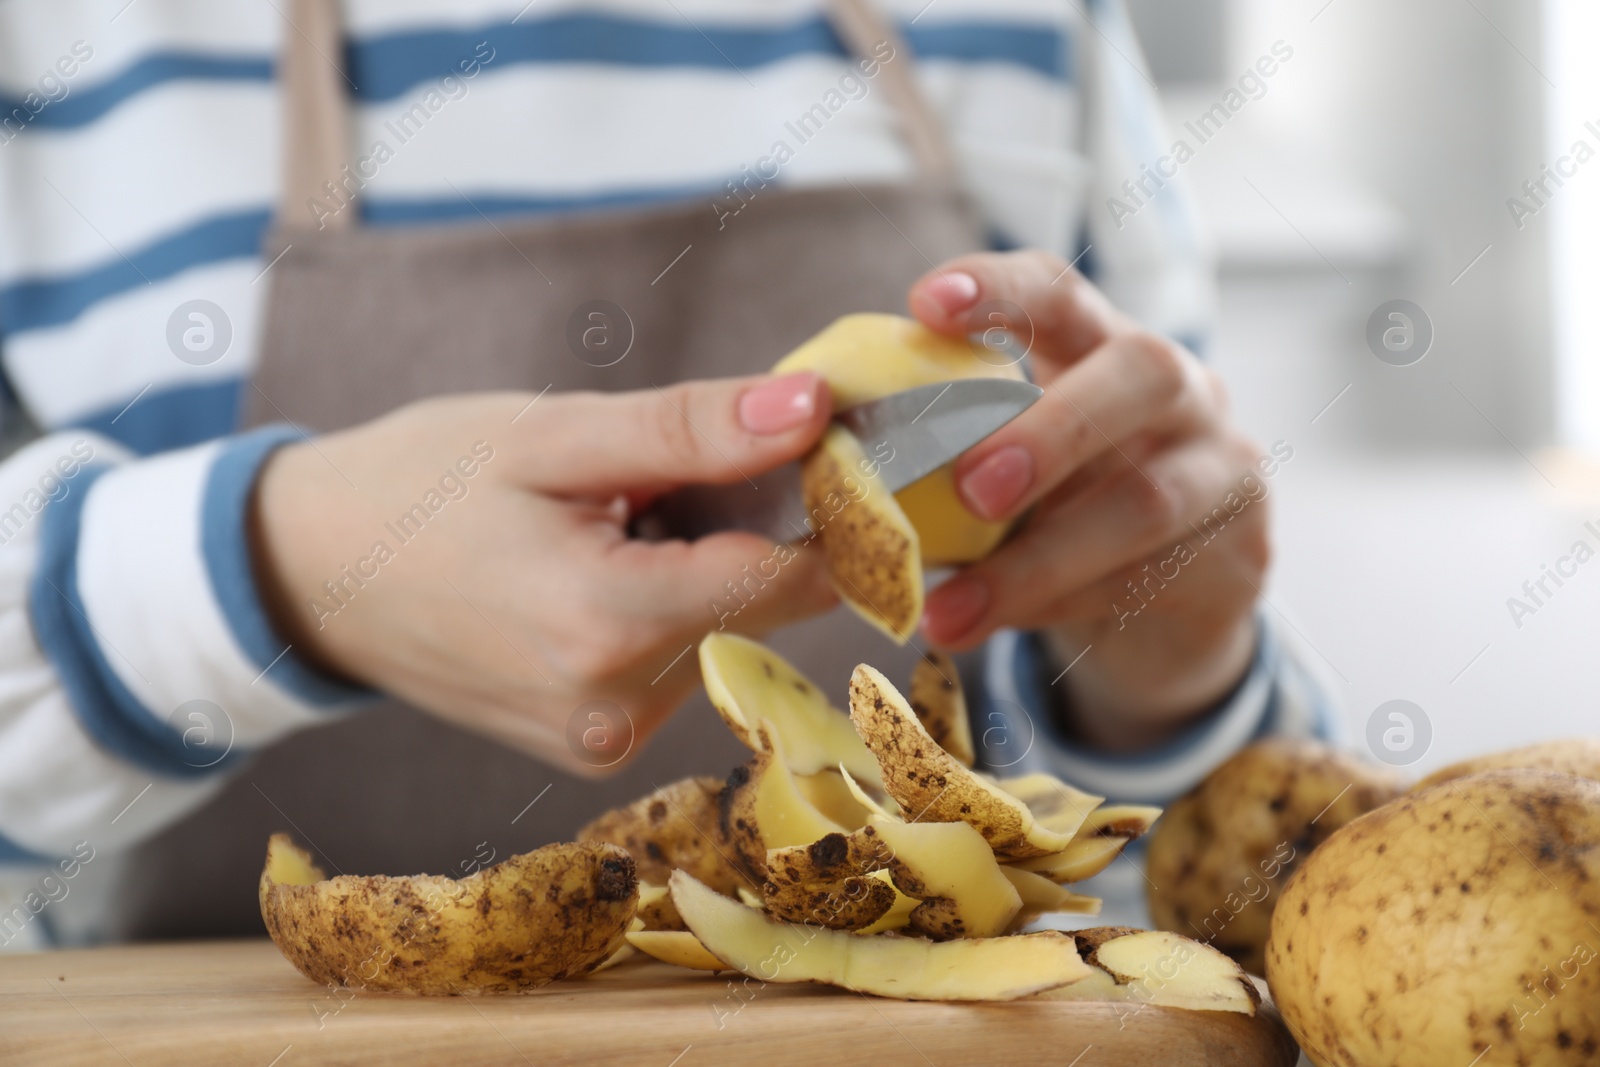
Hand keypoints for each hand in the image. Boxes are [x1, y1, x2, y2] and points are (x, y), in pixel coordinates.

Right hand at [249, 374, 836, 774]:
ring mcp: (603, 743)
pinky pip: (676, 666)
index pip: (791, 576)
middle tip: (651, 481)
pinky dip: (662, 612)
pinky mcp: (593, 751)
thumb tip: (814, 412)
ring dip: (698, 572)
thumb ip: (693, 429)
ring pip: (724, 635)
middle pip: (760, 605)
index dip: (816, 506)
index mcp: (607, 626)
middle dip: (740, 530)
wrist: (309, 574)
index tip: (802, 451)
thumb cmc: (419, 485)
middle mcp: (615, 711)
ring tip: (603, 529)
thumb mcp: (554, 436)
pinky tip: (592, 574)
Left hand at [908, 252, 1268, 750]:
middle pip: (1138, 373)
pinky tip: (991, 628)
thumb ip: (957, 449)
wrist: (1180, 590)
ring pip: (1146, 501)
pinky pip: (1147, 580)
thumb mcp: (1021, 458)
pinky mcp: (1236, 554)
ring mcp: (1222, 466)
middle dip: (1051, 428)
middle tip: (971, 489)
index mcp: (1103, 343)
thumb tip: (836, 475)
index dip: (998, 289)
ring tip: (950, 610)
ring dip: (1038, 561)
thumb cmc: (1069, 500)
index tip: (924, 302)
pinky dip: (1060, 608)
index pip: (1060, 291)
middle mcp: (1179, 386)